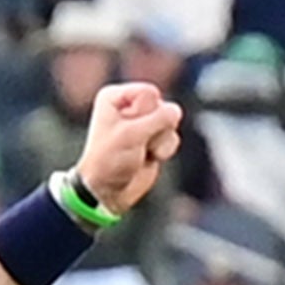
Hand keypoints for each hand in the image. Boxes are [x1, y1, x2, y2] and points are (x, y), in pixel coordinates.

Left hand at [71, 80, 184, 216]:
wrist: (108, 192)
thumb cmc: (109, 160)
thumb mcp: (131, 134)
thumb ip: (159, 118)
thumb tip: (176, 111)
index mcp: (115, 97)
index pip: (149, 93)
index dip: (145, 113)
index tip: (127, 130)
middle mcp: (129, 106)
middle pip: (162, 106)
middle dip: (155, 128)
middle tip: (135, 142)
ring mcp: (143, 123)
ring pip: (170, 122)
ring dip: (160, 141)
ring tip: (141, 151)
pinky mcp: (154, 139)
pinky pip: (172, 137)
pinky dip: (164, 150)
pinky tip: (149, 157)